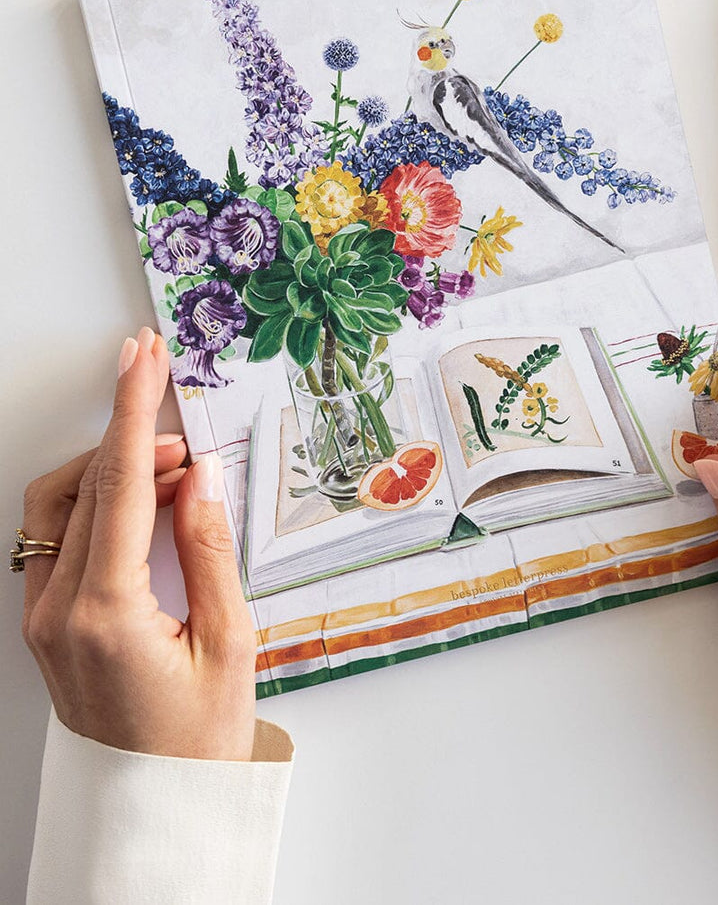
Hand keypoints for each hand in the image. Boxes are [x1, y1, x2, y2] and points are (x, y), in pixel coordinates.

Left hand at [20, 327, 256, 760]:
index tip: (141, 357)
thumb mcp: (230, 643)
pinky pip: (59, 539)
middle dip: (131, 435)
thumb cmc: (200, 738)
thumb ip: (210, 548)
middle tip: (179, 413)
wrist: (157, 805)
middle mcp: (58, 611)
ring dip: (113, 471)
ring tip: (174, 468)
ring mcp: (42, 619)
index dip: (132, 410)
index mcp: (106, 613)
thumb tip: (200, 475)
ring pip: (60, 506)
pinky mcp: (45, 624)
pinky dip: (99, 505)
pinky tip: (145, 506)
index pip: (118, 483)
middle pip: (85, 485)